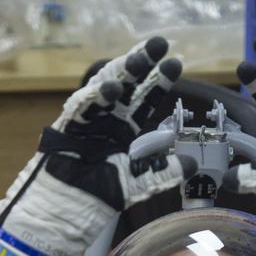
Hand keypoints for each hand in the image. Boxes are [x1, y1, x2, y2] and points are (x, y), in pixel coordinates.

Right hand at [0, 38, 188, 255]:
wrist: (64, 211)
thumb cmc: (95, 197)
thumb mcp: (137, 185)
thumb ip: (162, 173)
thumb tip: (192, 165)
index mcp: (124, 129)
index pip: (145, 99)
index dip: (159, 81)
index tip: (175, 62)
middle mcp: (107, 120)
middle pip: (127, 84)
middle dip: (143, 63)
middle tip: (161, 44)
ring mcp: (88, 121)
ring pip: (105, 88)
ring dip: (121, 72)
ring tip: (139, 60)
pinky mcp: (69, 127)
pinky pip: (83, 108)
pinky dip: (96, 97)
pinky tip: (111, 89)